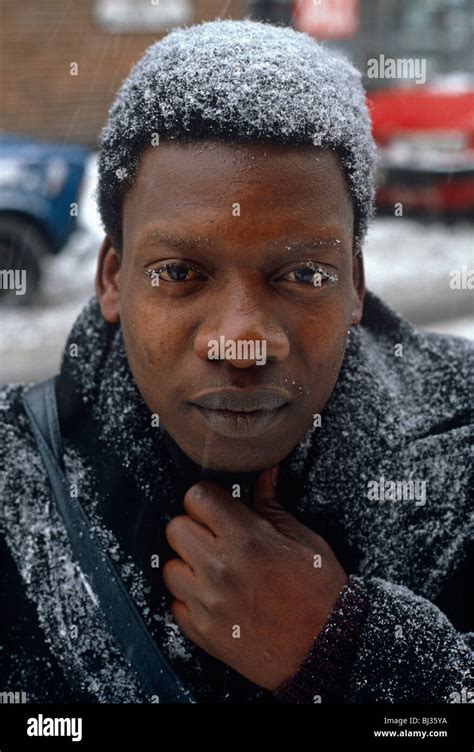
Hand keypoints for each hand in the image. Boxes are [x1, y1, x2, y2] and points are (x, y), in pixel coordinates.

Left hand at [163, 466, 347, 690]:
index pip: (198, 497)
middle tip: (214, 538)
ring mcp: (207, 602)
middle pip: (176, 528)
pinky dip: (189, 599)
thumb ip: (273, 506)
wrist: (326, 651)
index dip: (208, 498)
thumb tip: (264, 476)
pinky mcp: (201, 631)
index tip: (218, 507)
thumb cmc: (320, 594)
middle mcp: (220, 568)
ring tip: (213, 570)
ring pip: (169, 566)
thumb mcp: (304, 541)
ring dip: (188, 565)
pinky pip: (175, 603)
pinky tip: (214, 597)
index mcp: (246, 539)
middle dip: (193, 528)